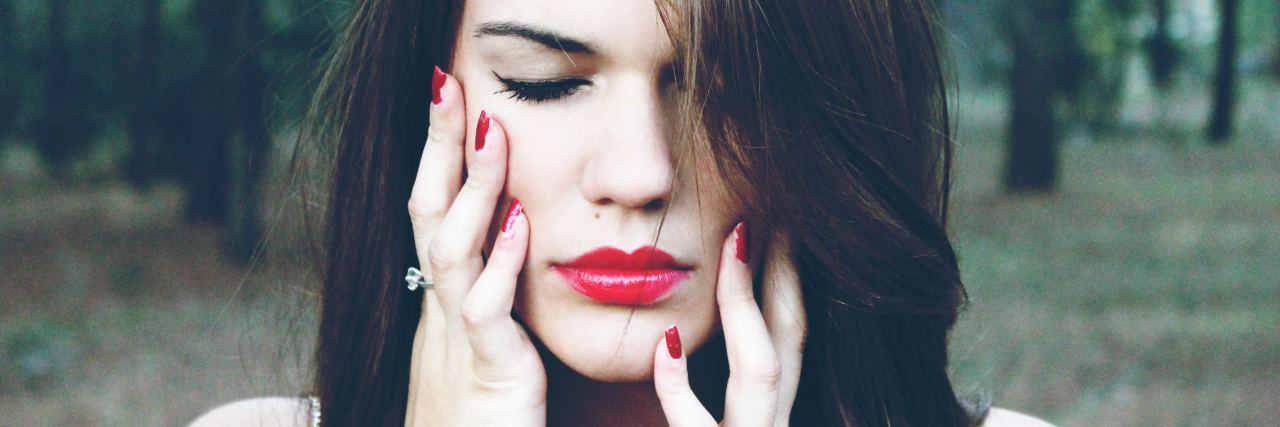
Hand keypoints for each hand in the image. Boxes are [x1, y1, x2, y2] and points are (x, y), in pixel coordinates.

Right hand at [405, 68, 545, 426]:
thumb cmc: (479, 422)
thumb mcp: (484, 347)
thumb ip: (496, 297)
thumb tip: (514, 239)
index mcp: (445, 301)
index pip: (435, 213)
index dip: (440, 157)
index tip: (453, 101)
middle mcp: (441, 310)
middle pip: (429, 213)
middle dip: (438, 147)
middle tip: (448, 85)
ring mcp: (458, 339)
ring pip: (451, 250)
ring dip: (475, 189)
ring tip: (493, 131)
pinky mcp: (487, 370)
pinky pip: (485, 311)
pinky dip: (501, 264)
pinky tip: (523, 225)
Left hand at [652, 224, 806, 426]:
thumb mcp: (721, 426)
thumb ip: (714, 392)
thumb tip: (678, 330)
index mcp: (770, 412)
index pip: (789, 334)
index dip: (788, 278)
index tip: (777, 226)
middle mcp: (770, 424)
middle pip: (790, 338)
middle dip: (784, 272)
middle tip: (771, 212)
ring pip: (761, 371)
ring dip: (744, 304)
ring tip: (732, 247)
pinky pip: (693, 424)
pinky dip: (677, 384)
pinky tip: (668, 339)